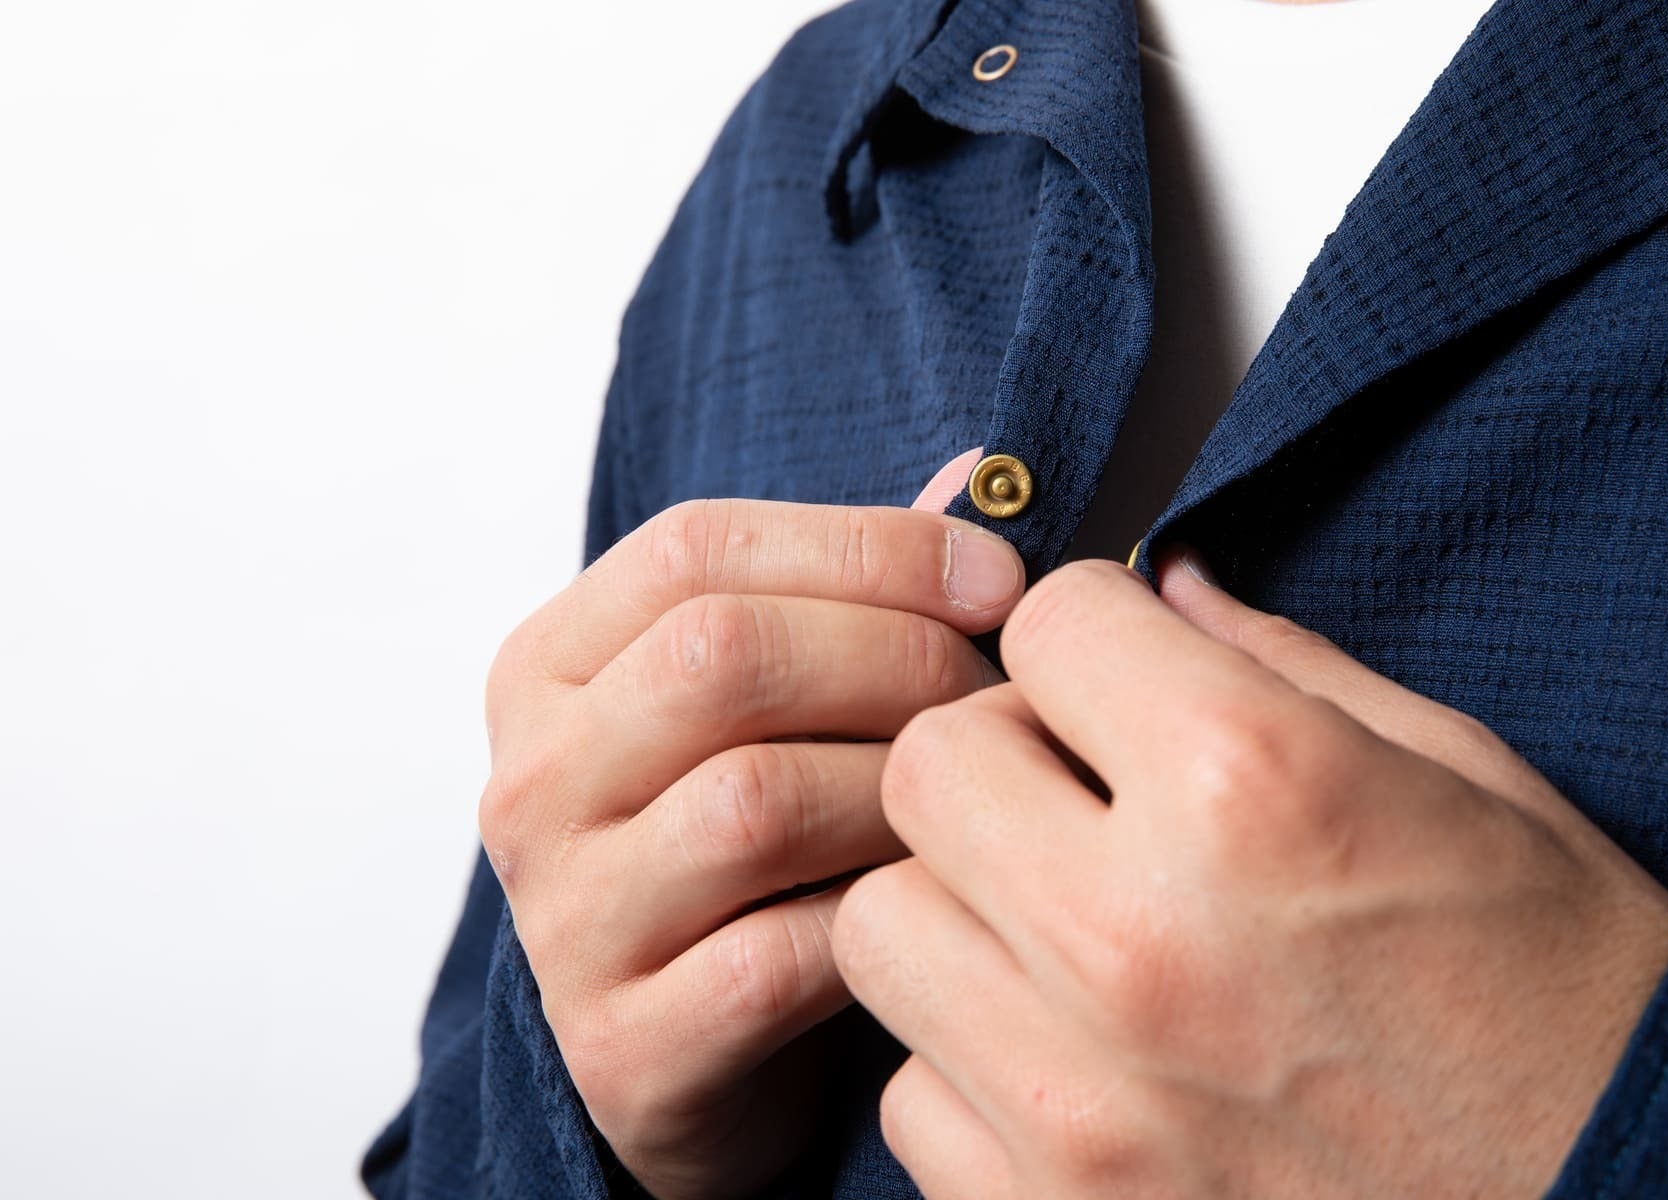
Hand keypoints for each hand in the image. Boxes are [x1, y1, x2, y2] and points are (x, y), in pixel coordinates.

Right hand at [478, 485, 1022, 1198]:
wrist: (692, 1056)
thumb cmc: (752, 852)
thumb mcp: (774, 704)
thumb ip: (856, 592)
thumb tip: (985, 479)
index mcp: (548, 665)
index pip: (694, 549)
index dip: (867, 547)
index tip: (998, 581)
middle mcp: (531, 781)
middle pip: (722, 659)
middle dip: (897, 661)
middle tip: (995, 699)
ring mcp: (564, 919)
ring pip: (755, 804)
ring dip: (900, 794)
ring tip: (973, 805)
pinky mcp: (622, 1046)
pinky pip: (781, 958)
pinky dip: (884, 924)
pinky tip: (933, 909)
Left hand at [834, 552, 1667, 1198]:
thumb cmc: (1570, 1002)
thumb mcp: (1467, 783)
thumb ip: (1284, 666)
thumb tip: (1160, 587)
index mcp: (1253, 789)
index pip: (1047, 626)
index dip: (1088, 635)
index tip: (1119, 674)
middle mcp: (1135, 941)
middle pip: (926, 766)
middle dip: (995, 754)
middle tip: (1072, 792)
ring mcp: (1078, 1103)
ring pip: (885, 925)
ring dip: (961, 906)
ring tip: (1062, 932)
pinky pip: (913, 1095)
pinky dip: (974, 1065)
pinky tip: (1077, 1059)